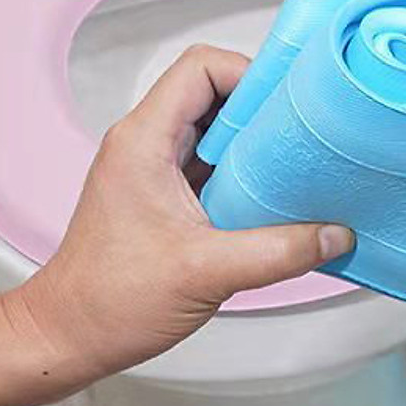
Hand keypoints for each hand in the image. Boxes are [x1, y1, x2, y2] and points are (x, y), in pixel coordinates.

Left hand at [5, 44, 353, 388]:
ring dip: (259, 147)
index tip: (291, 102)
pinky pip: (216, 168)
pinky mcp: (168, 199)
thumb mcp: (208, 273)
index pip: (202, 68)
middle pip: (216, 94)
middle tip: (306, 138)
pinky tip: (277, 203)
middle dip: (265, 112)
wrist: (71, 337)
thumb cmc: (109, 301)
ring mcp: (156, 172)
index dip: (252, 75)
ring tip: (297, 170)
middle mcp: (147, 146)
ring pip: (218, 132)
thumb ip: (280, 252)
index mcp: (144, 141)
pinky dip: (249, 177)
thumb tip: (335, 236)